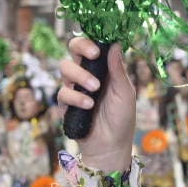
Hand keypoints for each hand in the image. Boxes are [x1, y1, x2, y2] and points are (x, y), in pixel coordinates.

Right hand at [58, 37, 134, 168]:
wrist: (111, 147)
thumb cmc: (122, 119)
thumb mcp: (125, 93)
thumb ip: (118, 70)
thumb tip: (115, 43)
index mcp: (104, 68)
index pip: (92, 44)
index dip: (91, 39)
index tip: (99, 46)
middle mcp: (87, 74)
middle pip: (73, 48)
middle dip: (80, 48)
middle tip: (93, 56)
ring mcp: (75, 87)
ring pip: (65, 68)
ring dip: (80, 76)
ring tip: (95, 90)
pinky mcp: (66, 104)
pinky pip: (62, 93)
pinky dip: (75, 98)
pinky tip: (88, 106)